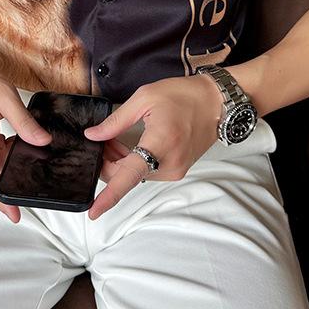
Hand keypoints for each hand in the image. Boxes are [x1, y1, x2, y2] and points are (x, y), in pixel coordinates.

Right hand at [0, 59, 52, 222]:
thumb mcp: (3, 94)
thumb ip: (24, 120)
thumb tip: (43, 141)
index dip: (2, 199)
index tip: (16, 215)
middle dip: (16, 186)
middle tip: (43, 182)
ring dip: (14, 168)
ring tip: (38, 160)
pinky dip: (9, 156)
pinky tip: (24, 146)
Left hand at [82, 73, 226, 219]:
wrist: (216, 101)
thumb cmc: (183, 95)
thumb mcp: (144, 98)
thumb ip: (116, 121)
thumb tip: (93, 136)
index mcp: (160, 143)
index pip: (129, 176)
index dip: (109, 196)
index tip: (93, 212)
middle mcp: (170, 164)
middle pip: (126, 175)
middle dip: (108, 161)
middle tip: (102, 139)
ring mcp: (176, 170)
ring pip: (135, 175)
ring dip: (120, 161)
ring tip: (115, 138)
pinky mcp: (178, 170)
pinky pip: (147, 172)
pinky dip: (134, 162)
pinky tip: (129, 146)